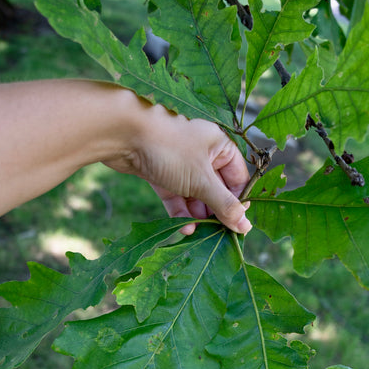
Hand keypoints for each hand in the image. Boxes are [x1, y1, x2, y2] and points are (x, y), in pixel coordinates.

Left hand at [103, 100, 251, 235]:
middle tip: (218, 234)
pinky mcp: (161, 172)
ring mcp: (180, 163)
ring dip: (197, 215)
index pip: (238, 179)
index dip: (238, 203)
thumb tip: (246, 226)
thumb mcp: (202, 181)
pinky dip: (180, 211)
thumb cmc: (169, 149)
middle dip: (215, 212)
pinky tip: (184, 229)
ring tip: (199, 233)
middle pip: (216, 189)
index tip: (236, 225)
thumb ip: (224, 205)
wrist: (122, 135)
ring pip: (195, 195)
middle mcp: (202, 152)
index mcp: (219, 146)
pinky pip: (176, 195)